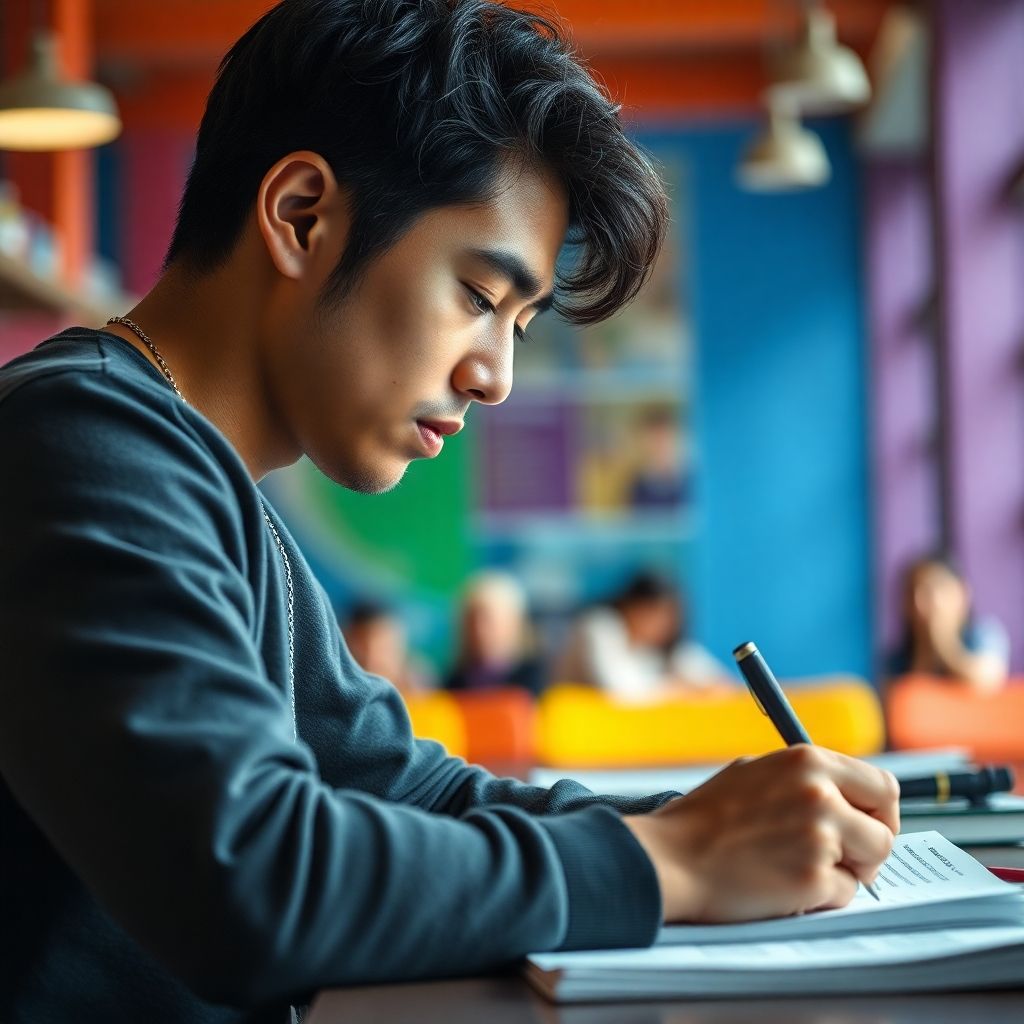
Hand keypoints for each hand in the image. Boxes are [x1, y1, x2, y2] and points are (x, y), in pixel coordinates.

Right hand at [624, 745, 898, 923]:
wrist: (671, 857)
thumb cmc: (706, 818)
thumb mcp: (755, 771)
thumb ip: (804, 778)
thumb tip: (842, 793)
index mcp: (807, 761)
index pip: (881, 785)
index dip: (879, 811)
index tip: (867, 825)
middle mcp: (820, 794)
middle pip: (886, 827)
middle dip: (870, 847)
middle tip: (845, 858)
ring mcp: (820, 837)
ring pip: (870, 863)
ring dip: (845, 872)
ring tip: (799, 868)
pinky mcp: (814, 878)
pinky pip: (843, 895)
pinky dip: (820, 897)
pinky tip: (782, 885)